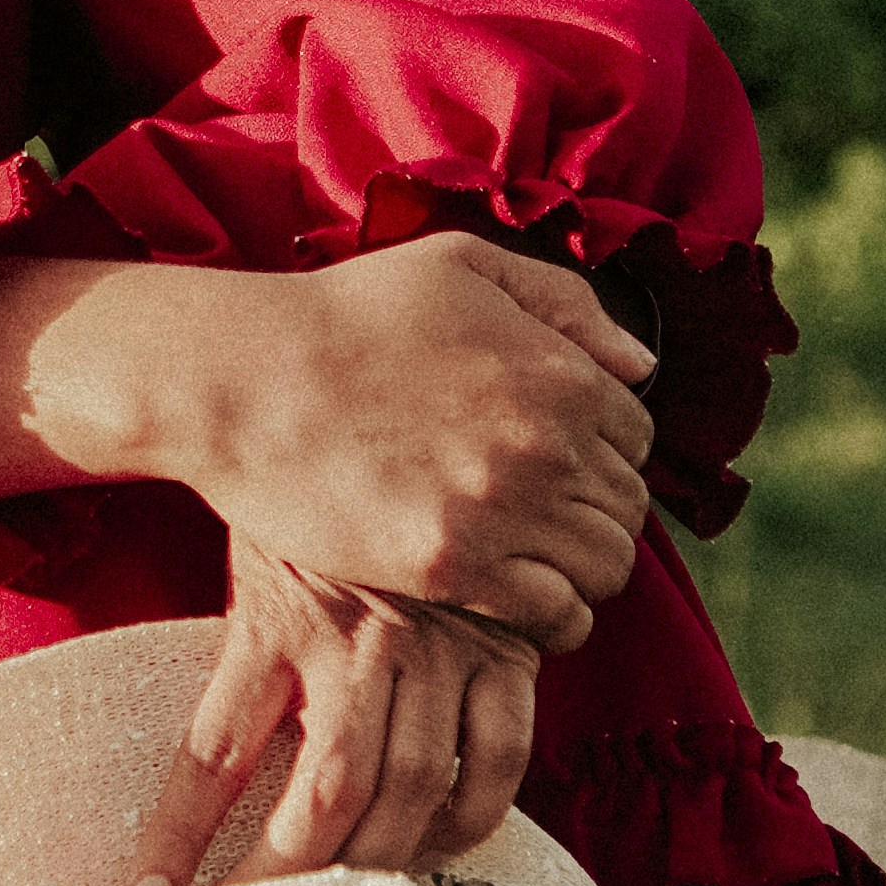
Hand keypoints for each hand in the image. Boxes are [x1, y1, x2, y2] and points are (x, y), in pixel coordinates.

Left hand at [124, 532, 540, 885]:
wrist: (406, 402)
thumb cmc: (310, 497)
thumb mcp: (248, 554)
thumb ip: (231, 648)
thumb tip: (194, 755)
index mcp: (275, 618)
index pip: (213, 755)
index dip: (177, 840)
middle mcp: (357, 639)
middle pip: (325, 796)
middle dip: (285, 880)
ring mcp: (440, 647)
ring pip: (413, 789)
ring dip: (376, 863)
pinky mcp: (506, 650)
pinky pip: (497, 763)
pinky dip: (469, 821)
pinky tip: (433, 843)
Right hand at [179, 233, 652, 647]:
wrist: (246, 379)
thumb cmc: (347, 316)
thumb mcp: (463, 265)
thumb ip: (562, 302)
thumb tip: (639, 365)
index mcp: (562, 372)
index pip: (638, 439)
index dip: (601, 455)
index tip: (559, 469)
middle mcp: (549, 443)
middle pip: (628, 509)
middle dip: (595, 518)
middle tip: (545, 525)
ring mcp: (503, 509)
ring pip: (606, 569)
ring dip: (582, 572)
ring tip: (538, 567)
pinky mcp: (453, 567)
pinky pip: (556, 615)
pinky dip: (556, 619)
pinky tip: (522, 605)